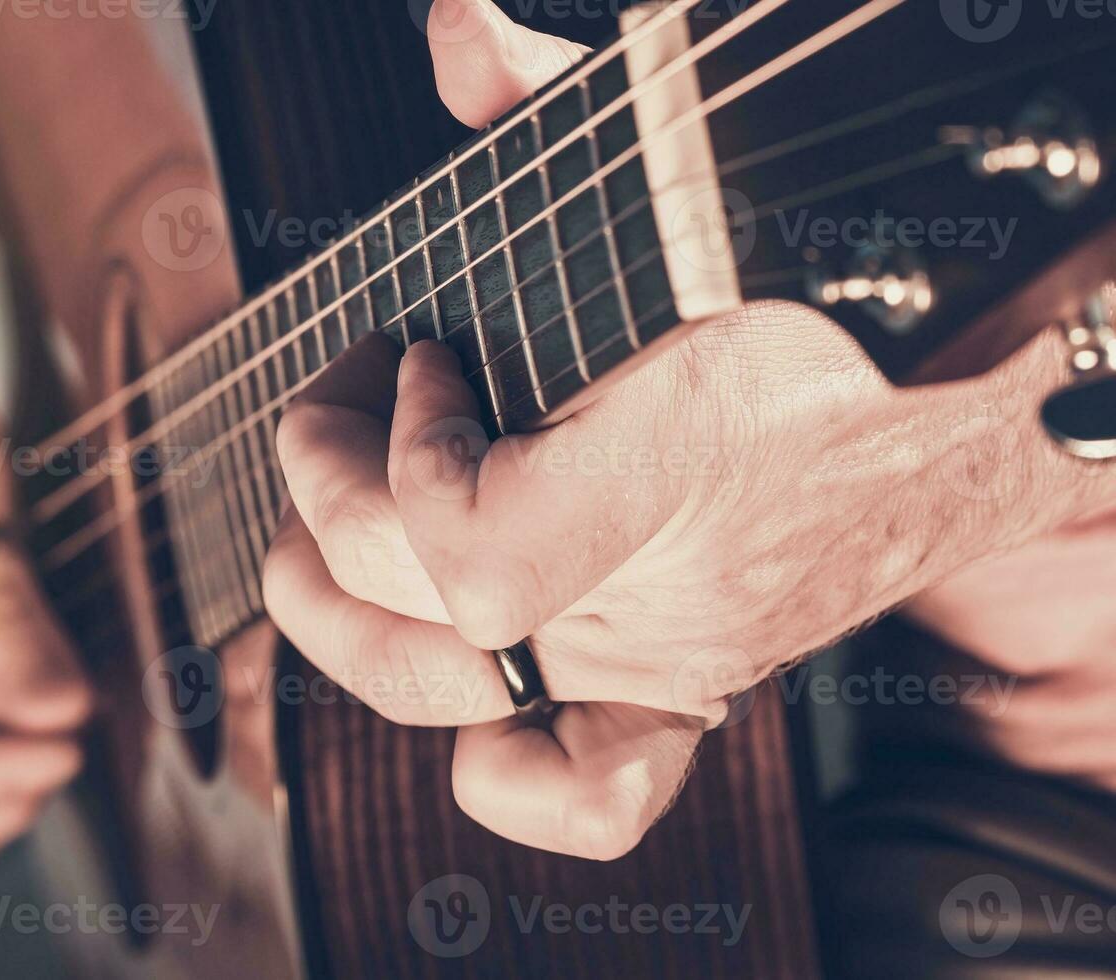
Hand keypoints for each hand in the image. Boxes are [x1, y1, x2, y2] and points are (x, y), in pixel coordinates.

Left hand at [263, 0, 1095, 858]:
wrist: (956, 390)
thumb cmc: (827, 264)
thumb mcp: (699, 157)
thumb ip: (559, 87)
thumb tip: (457, 32)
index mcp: (680, 464)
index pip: (474, 553)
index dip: (399, 462)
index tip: (419, 351)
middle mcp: (661, 595)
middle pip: (424, 619)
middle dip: (326, 506)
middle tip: (331, 405)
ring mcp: (664, 659)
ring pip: (445, 699)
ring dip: (339, 615)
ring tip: (317, 526)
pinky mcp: (682, 690)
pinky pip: (596, 797)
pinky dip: (516, 781)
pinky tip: (476, 724)